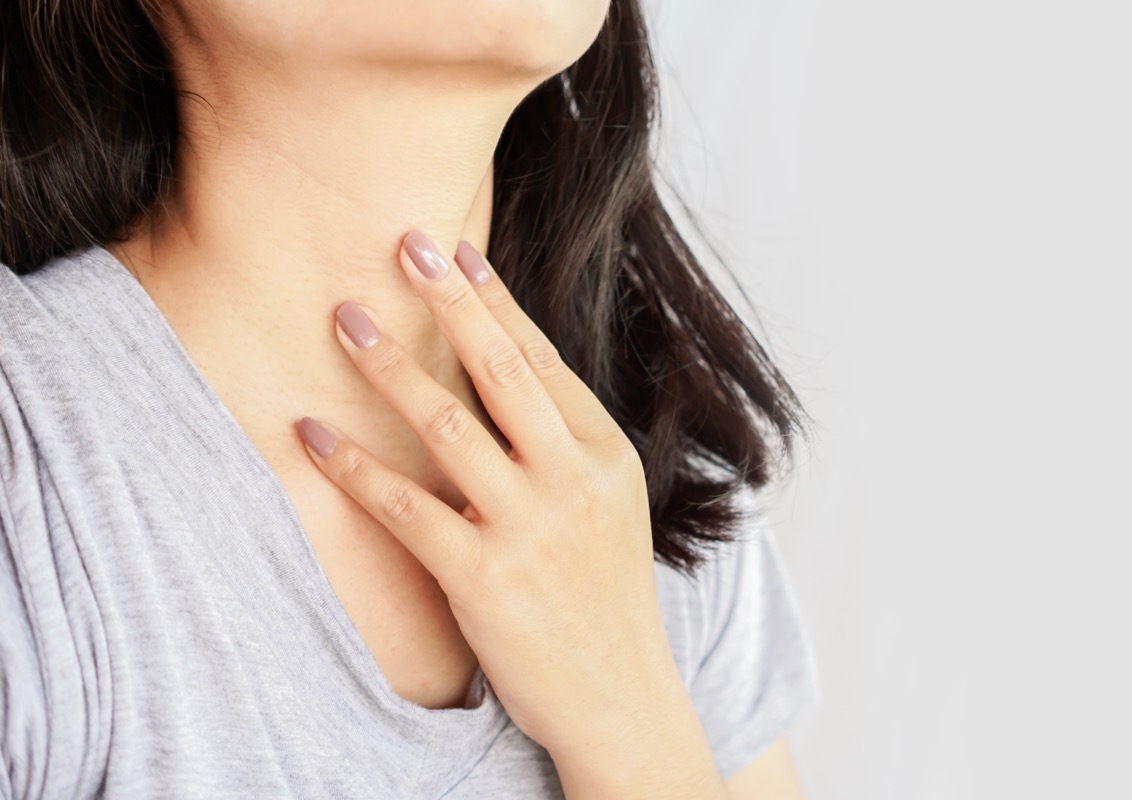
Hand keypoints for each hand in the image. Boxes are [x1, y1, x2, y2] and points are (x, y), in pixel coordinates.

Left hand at [294, 230, 725, 795]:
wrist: (620, 695)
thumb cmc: (604, 596)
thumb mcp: (607, 507)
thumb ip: (562, 446)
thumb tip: (503, 382)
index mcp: (606, 454)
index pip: (542, 361)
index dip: (495, 301)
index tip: (457, 253)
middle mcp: (572, 479)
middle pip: (501, 370)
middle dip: (449, 300)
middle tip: (403, 243)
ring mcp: (529, 528)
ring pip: (448, 425)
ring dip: (390, 366)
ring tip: (346, 319)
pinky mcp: (482, 578)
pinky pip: (405, 507)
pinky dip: (354, 466)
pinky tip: (314, 434)